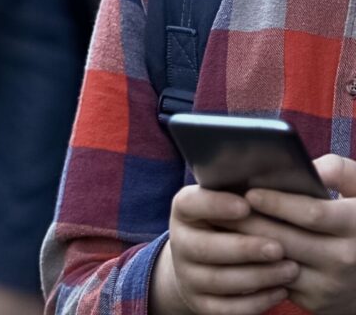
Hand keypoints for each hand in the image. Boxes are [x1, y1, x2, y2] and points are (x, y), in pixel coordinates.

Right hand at [149, 184, 298, 314]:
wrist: (201, 261)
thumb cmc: (227, 219)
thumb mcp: (227, 198)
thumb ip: (243, 186)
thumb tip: (280, 171)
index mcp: (184, 209)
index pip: (191, 203)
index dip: (216, 205)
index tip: (246, 204)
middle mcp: (180, 242)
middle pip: (206, 248)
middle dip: (245, 248)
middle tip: (278, 246)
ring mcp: (188, 276)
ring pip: (221, 280)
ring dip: (258, 276)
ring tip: (290, 269)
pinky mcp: (201, 305)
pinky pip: (228, 309)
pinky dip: (256, 301)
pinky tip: (280, 290)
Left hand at [224, 154, 355, 314]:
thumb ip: (337, 171)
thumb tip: (306, 166)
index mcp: (355, 226)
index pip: (310, 213)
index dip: (277, 203)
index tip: (249, 193)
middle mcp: (344, 259)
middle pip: (285, 240)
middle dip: (249, 223)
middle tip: (220, 208)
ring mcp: (329, 285)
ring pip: (276, 264)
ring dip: (246, 246)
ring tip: (221, 226)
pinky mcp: (316, 303)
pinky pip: (277, 283)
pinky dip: (255, 266)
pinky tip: (237, 249)